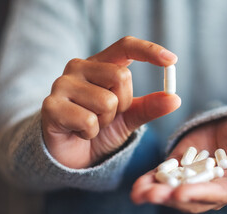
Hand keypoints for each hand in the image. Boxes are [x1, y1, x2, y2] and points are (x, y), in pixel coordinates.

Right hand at [41, 36, 180, 168]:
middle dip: (124, 104)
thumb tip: (175, 99)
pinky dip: (90, 133)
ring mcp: (62, 84)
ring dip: (106, 122)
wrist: (73, 154)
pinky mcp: (51, 106)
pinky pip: (88, 120)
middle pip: (121, 76)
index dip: (149, 50)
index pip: (125, 46)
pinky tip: (79, 133)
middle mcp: (79, 68)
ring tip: (92, 124)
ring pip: (107, 101)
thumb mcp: (129, 117)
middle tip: (108, 116)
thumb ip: (150, 107)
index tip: (172, 61)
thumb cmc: (100, 129)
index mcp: (99, 64)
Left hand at [131, 115, 226, 213]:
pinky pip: (165, 176)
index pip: (216, 194)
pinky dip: (151, 181)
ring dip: (156, 193)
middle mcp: (211, 189)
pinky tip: (137, 185)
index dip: (199, 194)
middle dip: (170, 198)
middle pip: (190, 198)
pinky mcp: (180, 167)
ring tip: (138, 193)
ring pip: (174, 190)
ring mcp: (193, 180)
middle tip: (150, 196)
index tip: (180, 194)